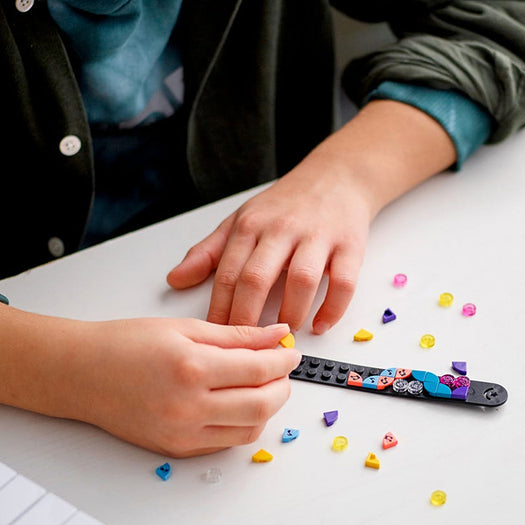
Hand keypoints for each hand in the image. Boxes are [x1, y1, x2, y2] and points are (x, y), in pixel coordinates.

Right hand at [0, 303, 300, 456]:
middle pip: (262, 406)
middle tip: (283, 370)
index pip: (259, 370)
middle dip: (283, 387)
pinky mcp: (176, 449)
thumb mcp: (184, 328)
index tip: (290, 352)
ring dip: (266, 408)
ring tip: (262, 386)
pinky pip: (225, 443)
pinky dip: (242, 425)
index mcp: (191, 368)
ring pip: (249, 430)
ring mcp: (182, 433)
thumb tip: (277, 336)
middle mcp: (188, 406)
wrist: (80, 374)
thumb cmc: (124, 344)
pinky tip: (239, 403)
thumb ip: (236, 335)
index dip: (283, 360)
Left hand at [167, 100, 457, 332]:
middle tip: (245, 348)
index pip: (227, 273)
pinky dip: (332, 308)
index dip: (219, 310)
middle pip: (257, 278)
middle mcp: (282, 229)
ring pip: (301, 280)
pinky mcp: (349, 244)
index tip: (216, 338)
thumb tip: (174, 280)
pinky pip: (343, 282)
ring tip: (283, 335)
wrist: (337, 176)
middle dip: (248, 317)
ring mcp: (317, 236)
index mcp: (251, 226)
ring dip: (291, 314)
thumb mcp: (241, 221)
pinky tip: (321, 325)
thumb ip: (208, 252)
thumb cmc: (286, 205)